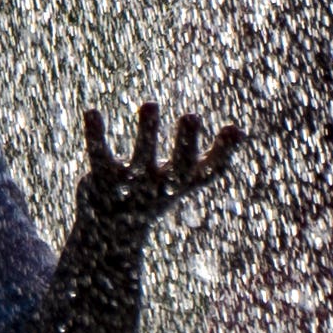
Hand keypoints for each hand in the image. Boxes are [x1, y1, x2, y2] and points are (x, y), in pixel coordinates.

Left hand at [72, 103, 238, 243]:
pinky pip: (99, 155)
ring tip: (151, 104)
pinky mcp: (102, 179)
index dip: (225, 152)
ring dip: (147, 131)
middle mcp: (161, 186)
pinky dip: (95, 134)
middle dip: (186, 142)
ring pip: (140, 157)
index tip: (235, 128)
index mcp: (184, 184)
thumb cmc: (157, 193)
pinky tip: (92, 112)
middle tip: (192, 116)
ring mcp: (132, 184)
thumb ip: (213, 157)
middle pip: (178, 167)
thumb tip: (241, 130)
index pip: (211, 171)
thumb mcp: (187, 178)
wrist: (111, 229)